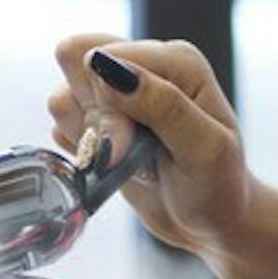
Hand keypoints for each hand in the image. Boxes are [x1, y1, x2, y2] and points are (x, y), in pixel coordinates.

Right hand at [46, 33, 251, 259]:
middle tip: (126, 153)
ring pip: (61, 96)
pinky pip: (60, 125)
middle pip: (74, 63)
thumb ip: (161, 103)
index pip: (102, 56)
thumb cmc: (216, 186)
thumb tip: (105, 66)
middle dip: (94, 119)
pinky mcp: (101, 120)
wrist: (210, 222)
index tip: (128, 146)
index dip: (106, 105)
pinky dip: (82, 151)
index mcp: (175, 59)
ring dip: (89, 138)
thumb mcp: (203, 148)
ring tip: (128, 160)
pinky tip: (115, 165)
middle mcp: (145, 66)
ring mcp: (120, 92)